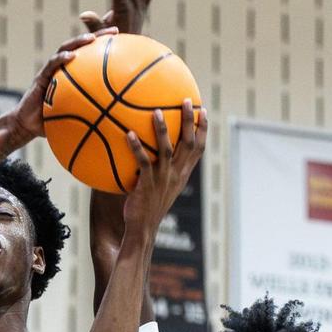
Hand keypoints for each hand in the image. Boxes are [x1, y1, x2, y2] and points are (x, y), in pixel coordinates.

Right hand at [11, 29, 115, 140]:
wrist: (29, 126)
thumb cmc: (54, 123)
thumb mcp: (79, 120)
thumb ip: (94, 116)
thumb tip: (121, 124)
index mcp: (74, 75)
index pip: (92, 56)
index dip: (107, 48)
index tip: (124, 42)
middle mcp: (63, 69)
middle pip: (82, 47)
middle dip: (98, 35)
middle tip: (114, 31)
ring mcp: (51, 71)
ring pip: (66, 49)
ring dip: (79, 42)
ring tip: (92, 38)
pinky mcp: (41, 77)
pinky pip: (52, 65)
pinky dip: (61, 59)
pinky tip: (72, 56)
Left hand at [122, 100, 206, 242]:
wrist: (143, 230)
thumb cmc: (148, 208)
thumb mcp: (159, 187)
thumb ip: (159, 169)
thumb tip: (147, 148)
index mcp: (182, 175)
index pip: (198, 149)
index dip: (202, 129)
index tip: (202, 110)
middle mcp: (176, 175)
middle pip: (188, 144)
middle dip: (189, 121)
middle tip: (186, 101)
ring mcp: (162, 180)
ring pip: (167, 150)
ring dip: (162, 130)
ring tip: (155, 111)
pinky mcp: (147, 186)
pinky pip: (143, 163)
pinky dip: (137, 148)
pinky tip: (129, 134)